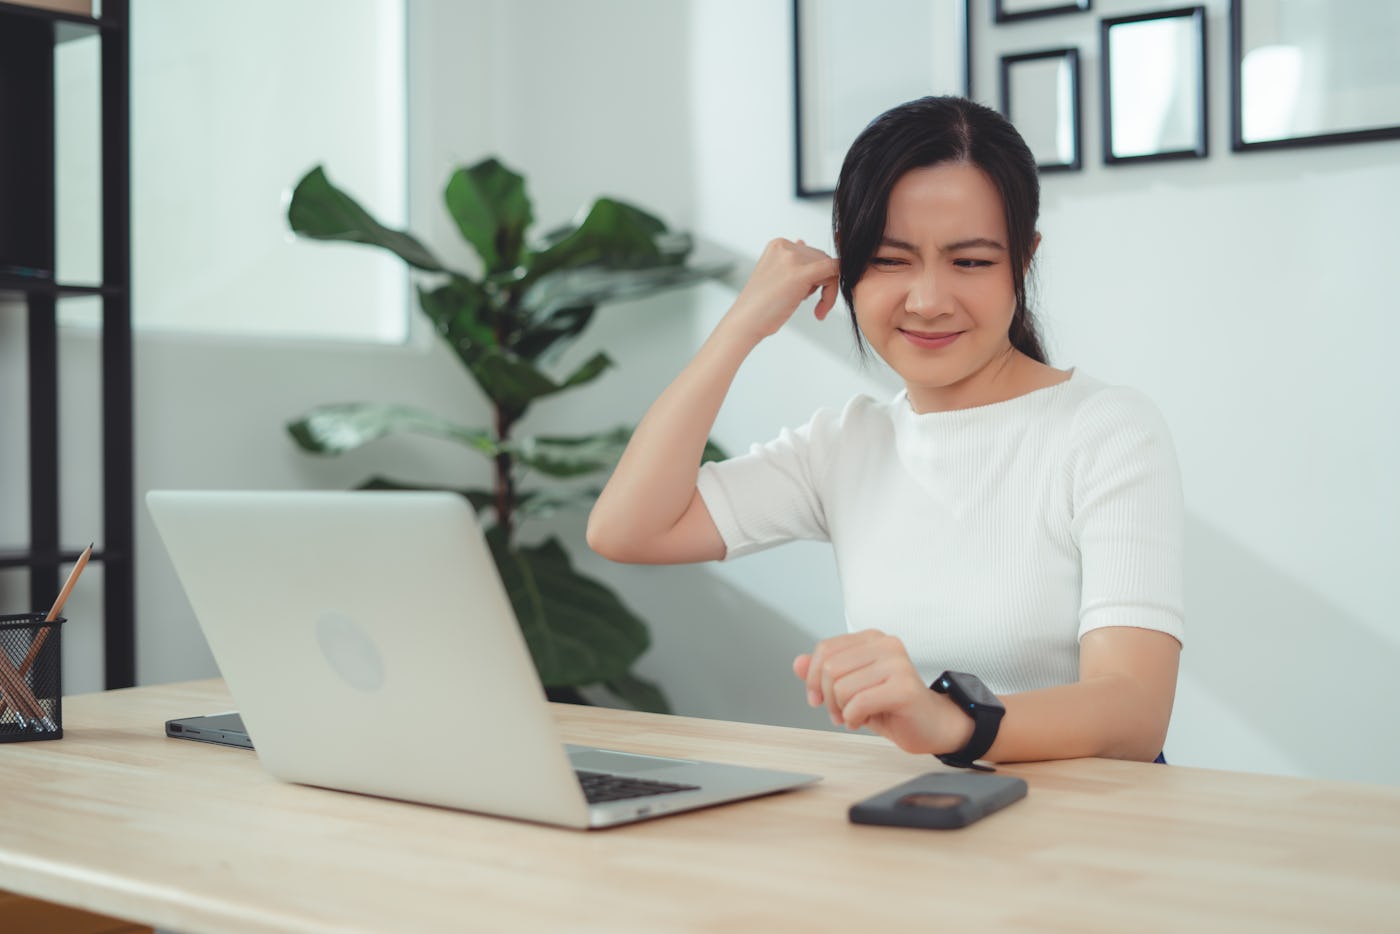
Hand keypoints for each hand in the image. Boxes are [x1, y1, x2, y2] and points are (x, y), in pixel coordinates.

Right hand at [720, 238, 839, 343]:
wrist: (745, 322)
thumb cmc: (759, 306)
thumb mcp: (775, 275)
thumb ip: (792, 260)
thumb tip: (803, 243)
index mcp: (778, 244)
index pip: (812, 254)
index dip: (816, 276)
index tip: (808, 297)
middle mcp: (785, 246)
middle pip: (822, 259)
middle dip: (823, 283)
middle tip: (814, 307)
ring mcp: (792, 258)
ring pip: (830, 268)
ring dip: (828, 291)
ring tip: (814, 310)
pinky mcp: (801, 273)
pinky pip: (833, 271)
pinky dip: (833, 291)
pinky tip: (823, 308)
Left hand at [793, 630, 971, 754]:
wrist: (933, 726)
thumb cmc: (893, 706)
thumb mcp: (851, 687)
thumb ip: (824, 673)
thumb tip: (797, 663)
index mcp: (872, 639)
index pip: (824, 649)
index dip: (812, 678)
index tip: (816, 698)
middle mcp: (885, 644)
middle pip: (830, 668)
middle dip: (827, 697)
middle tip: (839, 713)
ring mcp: (897, 664)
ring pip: (841, 686)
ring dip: (842, 710)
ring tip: (855, 716)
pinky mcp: (903, 687)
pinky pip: (858, 703)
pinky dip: (853, 718)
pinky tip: (863, 720)